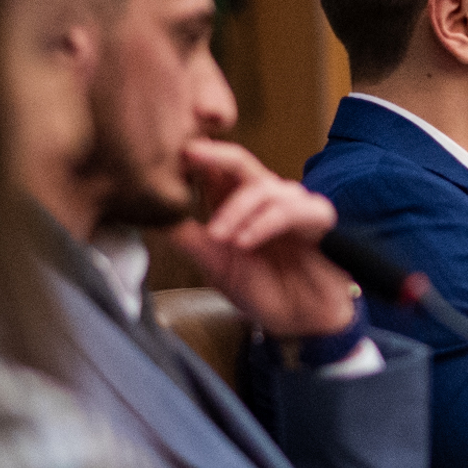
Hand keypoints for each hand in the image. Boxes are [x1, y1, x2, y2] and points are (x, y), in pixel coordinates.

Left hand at [168, 138, 357, 337]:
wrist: (301, 321)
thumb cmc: (263, 289)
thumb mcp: (214, 264)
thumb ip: (187, 236)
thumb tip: (149, 214)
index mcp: (235, 202)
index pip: (214, 167)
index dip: (194, 154)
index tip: (167, 146)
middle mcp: (264, 197)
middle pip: (240, 161)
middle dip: (214, 154)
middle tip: (189, 153)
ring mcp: (292, 205)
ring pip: (262, 188)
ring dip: (236, 210)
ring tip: (219, 237)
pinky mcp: (318, 219)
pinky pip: (290, 211)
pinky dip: (263, 224)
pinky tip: (245, 242)